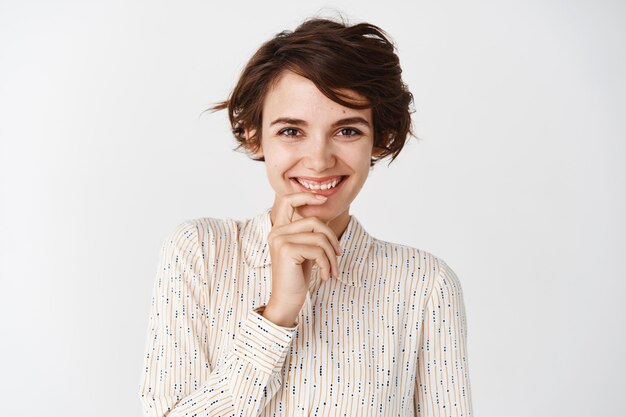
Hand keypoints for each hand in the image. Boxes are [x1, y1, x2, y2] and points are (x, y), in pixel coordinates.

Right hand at [262, 192, 341, 326]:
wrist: (286, 301)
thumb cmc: (297, 277)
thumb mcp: (307, 252)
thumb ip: (311, 234)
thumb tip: (328, 218)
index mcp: (279, 229)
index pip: (288, 200)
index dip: (306, 195)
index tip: (323, 199)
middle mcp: (276, 231)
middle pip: (315, 221)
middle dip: (332, 238)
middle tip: (339, 255)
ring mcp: (280, 239)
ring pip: (319, 237)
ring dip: (332, 256)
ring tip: (332, 270)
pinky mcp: (286, 250)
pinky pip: (318, 250)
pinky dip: (327, 264)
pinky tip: (325, 276)